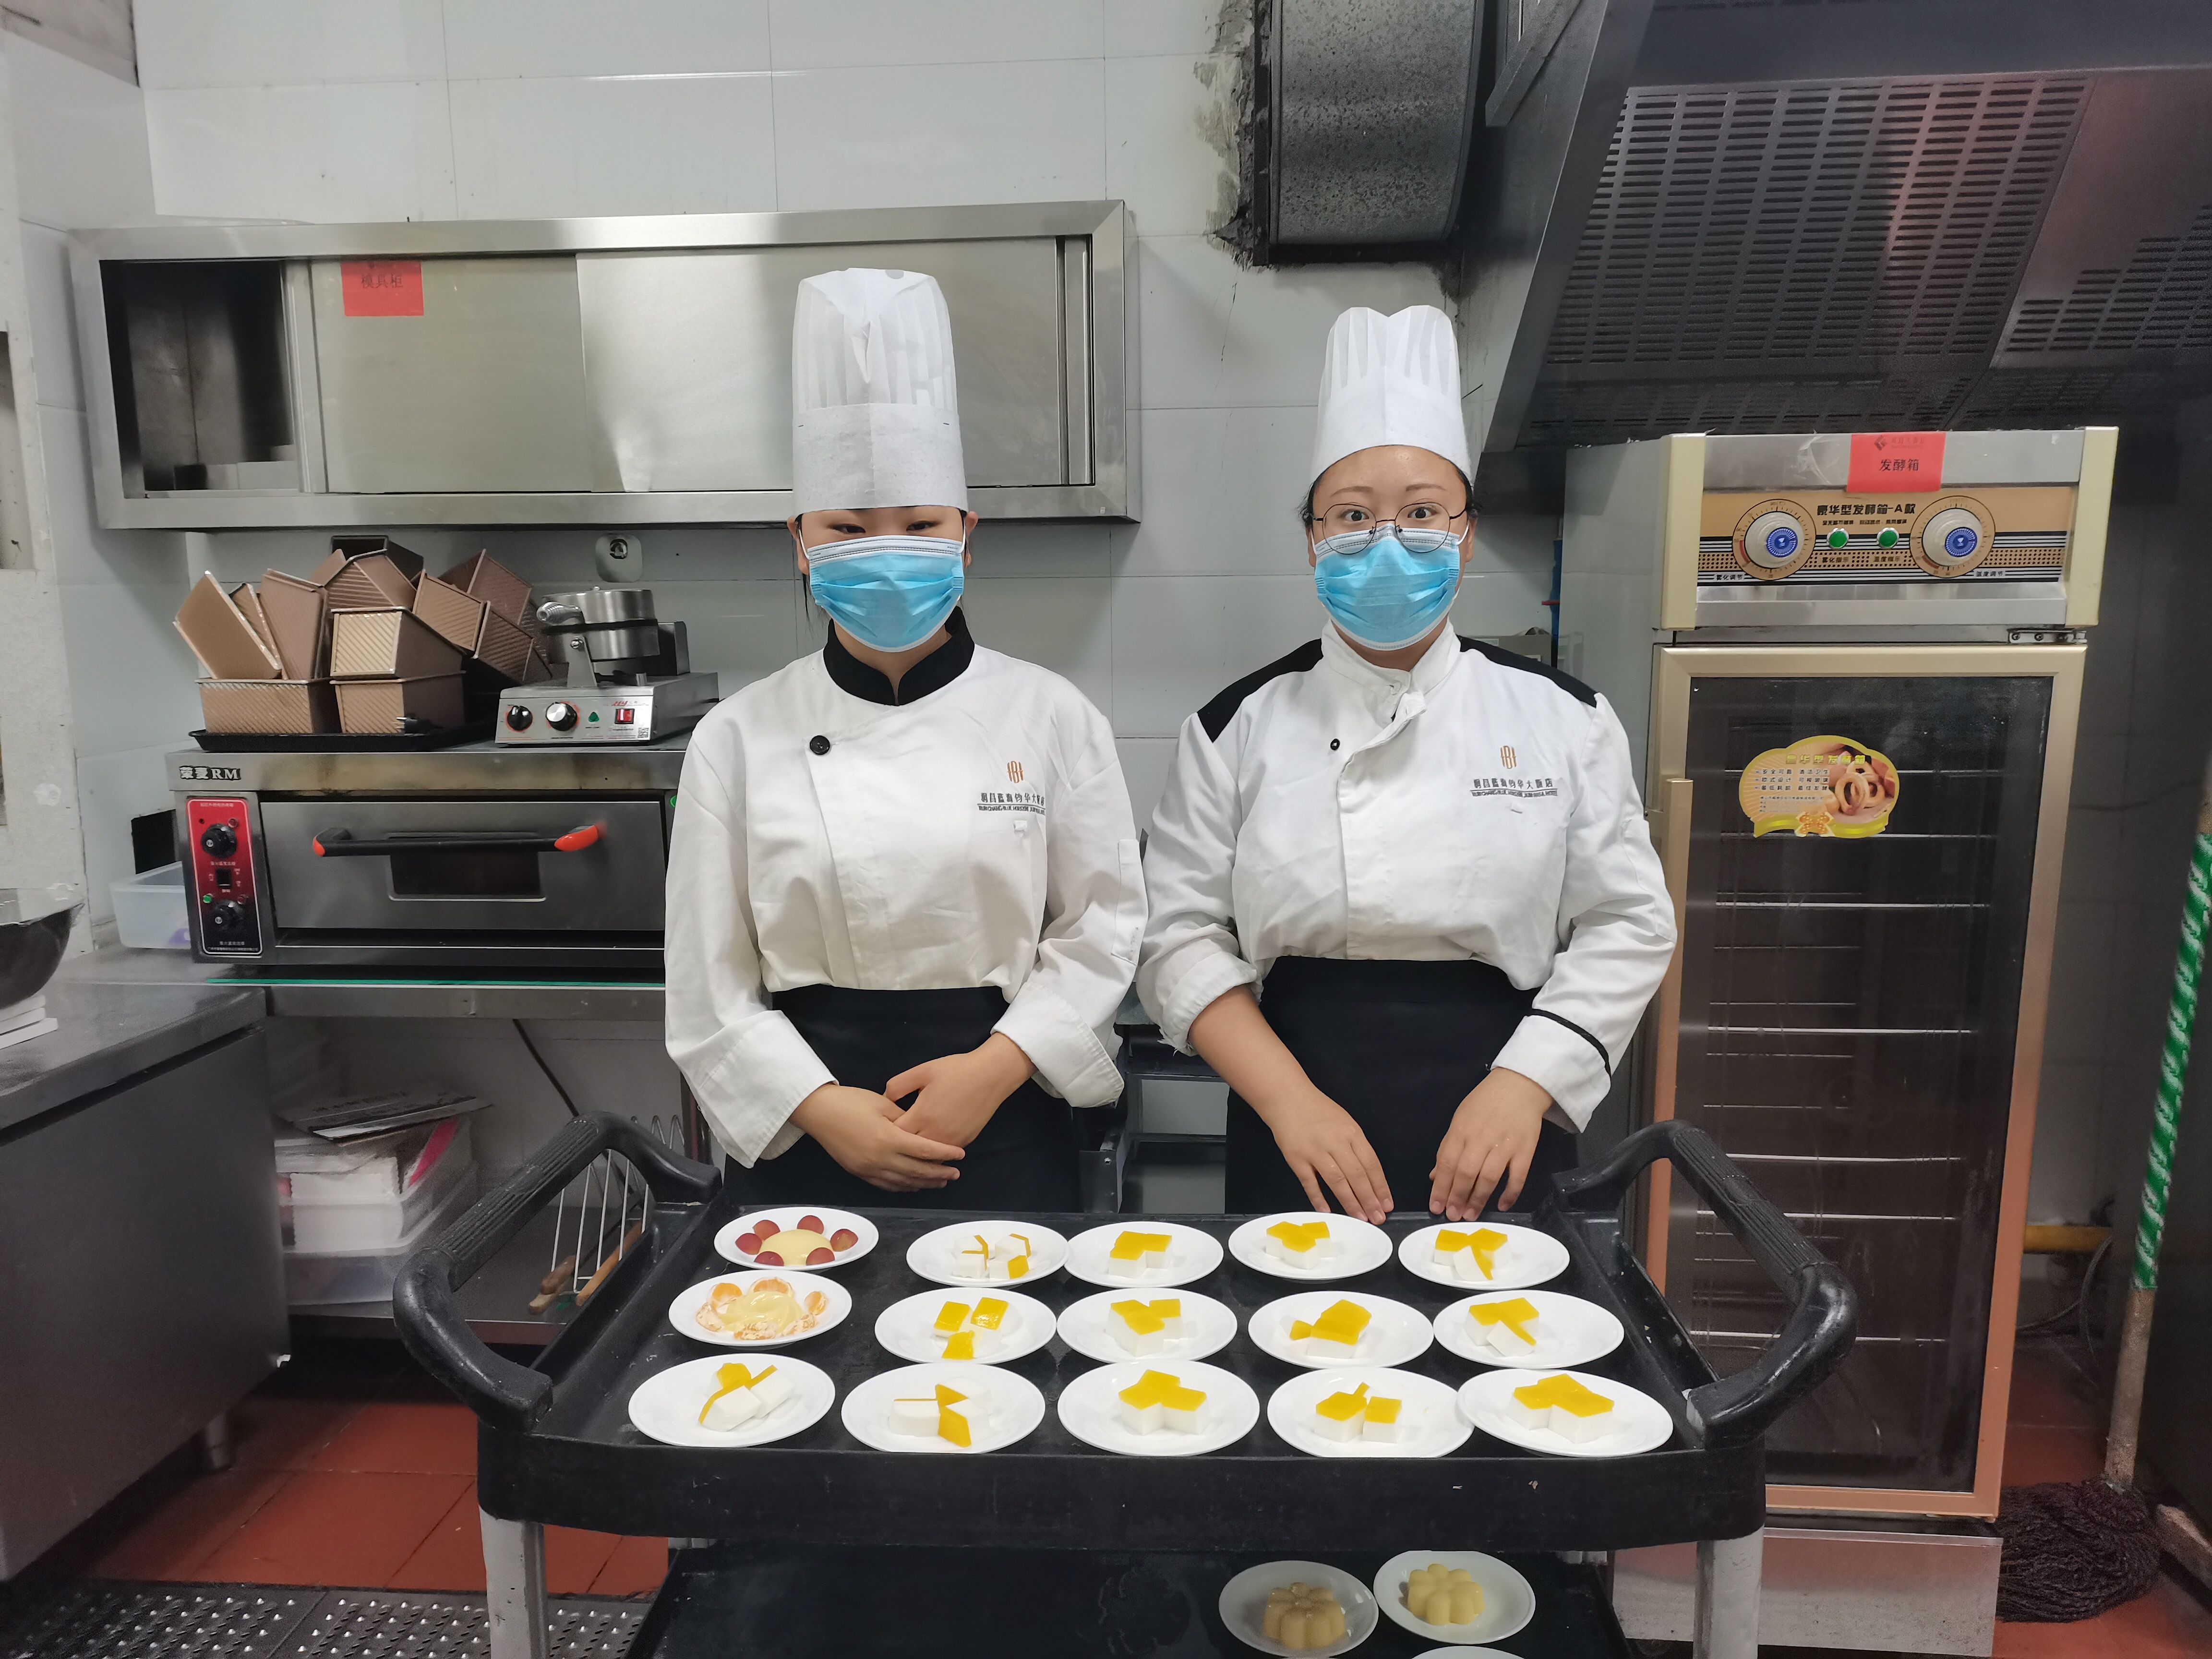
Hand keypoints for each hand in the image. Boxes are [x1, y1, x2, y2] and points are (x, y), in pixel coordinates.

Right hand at [791, 1084, 963, 1192]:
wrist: (818, 1112)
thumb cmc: (851, 1102)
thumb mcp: (882, 1104)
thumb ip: (904, 1119)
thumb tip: (922, 1129)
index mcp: (888, 1139)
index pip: (924, 1151)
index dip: (945, 1155)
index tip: (960, 1155)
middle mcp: (880, 1159)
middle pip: (917, 1171)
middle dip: (939, 1173)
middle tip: (956, 1173)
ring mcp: (868, 1169)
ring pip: (903, 1182)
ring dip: (924, 1183)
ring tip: (940, 1182)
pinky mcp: (859, 1173)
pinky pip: (887, 1185)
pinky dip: (904, 1186)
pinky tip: (914, 1185)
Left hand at [886, 1033, 1033, 1149]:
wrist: (991, 1075)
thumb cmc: (956, 1070)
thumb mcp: (922, 1071)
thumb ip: (898, 1085)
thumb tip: (884, 1099)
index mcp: (922, 1115)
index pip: (894, 1134)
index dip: (885, 1132)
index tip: (880, 1128)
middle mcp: (936, 1133)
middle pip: (909, 1151)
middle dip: (898, 1147)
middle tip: (889, 1142)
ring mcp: (951, 1141)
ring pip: (926, 1160)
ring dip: (916, 1157)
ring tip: (905, 1152)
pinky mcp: (964, 1142)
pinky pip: (943, 1156)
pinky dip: (933, 1157)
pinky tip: (926, 1152)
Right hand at [1264, 1087, 1392, 1221]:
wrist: (1287, 1098)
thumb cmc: (1318, 1111)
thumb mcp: (1345, 1122)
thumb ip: (1356, 1146)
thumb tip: (1369, 1176)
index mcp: (1351, 1132)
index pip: (1371, 1163)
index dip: (1380, 1186)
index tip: (1387, 1204)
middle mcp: (1335, 1142)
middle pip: (1357, 1175)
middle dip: (1369, 1199)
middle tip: (1378, 1218)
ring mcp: (1315, 1151)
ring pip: (1337, 1180)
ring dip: (1350, 1202)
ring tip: (1361, 1218)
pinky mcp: (1296, 1158)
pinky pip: (1309, 1182)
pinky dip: (1318, 1197)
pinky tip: (1328, 1211)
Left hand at [1430, 1067, 1552, 1219]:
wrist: (1519, 1085)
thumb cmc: (1485, 1103)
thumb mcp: (1460, 1119)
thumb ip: (1448, 1148)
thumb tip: (1435, 1176)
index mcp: (1462, 1130)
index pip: (1447, 1163)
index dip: (1441, 1187)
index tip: (1435, 1206)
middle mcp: (1481, 1138)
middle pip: (1466, 1173)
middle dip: (1457, 1197)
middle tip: (1453, 1216)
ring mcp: (1504, 1145)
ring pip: (1489, 1177)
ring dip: (1478, 1199)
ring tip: (1470, 1215)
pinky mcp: (1525, 1149)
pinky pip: (1517, 1176)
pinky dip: (1510, 1193)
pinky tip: (1501, 1205)